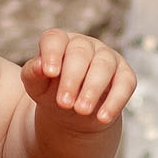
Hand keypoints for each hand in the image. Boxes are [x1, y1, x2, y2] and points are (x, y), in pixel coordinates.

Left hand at [21, 30, 135, 129]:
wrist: (72, 113)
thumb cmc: (50, 92)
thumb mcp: (36, 85)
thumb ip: (33, 73)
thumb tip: (40, 66)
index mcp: (59, 42)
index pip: (55, 39)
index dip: (52, 53)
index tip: (49, 73)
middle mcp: (84, 45)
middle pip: (80, 53)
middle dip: (72, 79)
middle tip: (64, 103)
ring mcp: (107, 57)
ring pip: (103, 66)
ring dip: (92, 89)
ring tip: (81, 110)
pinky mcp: (125, 75)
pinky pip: (125, 84)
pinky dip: (115, 101)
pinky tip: (102, 117)